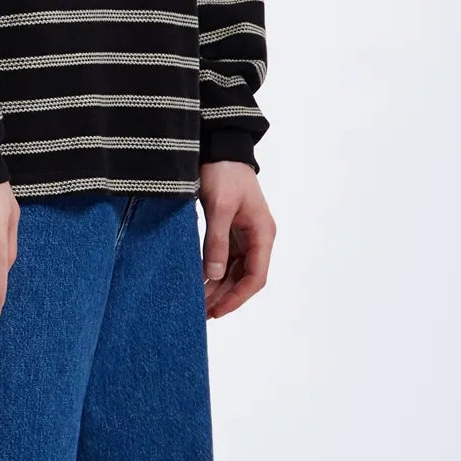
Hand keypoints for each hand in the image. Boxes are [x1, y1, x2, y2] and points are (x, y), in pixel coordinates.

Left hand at [199, 161, 273, 317]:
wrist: (220, 146)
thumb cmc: (223, 172)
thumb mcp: (219, 206)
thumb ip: (216, 242)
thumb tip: (214, 276)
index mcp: (262, 232)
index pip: (256, 276)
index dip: (238, 297)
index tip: (218, 311)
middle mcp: (258, 237)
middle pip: (245, 278)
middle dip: (224, 297)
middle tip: (201, 314)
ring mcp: (245, 235)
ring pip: (234, 272)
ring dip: (217, 289)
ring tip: (197, 305)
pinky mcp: (231, 231)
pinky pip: (225, 260)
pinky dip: (212, 274)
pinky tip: (198, 285)